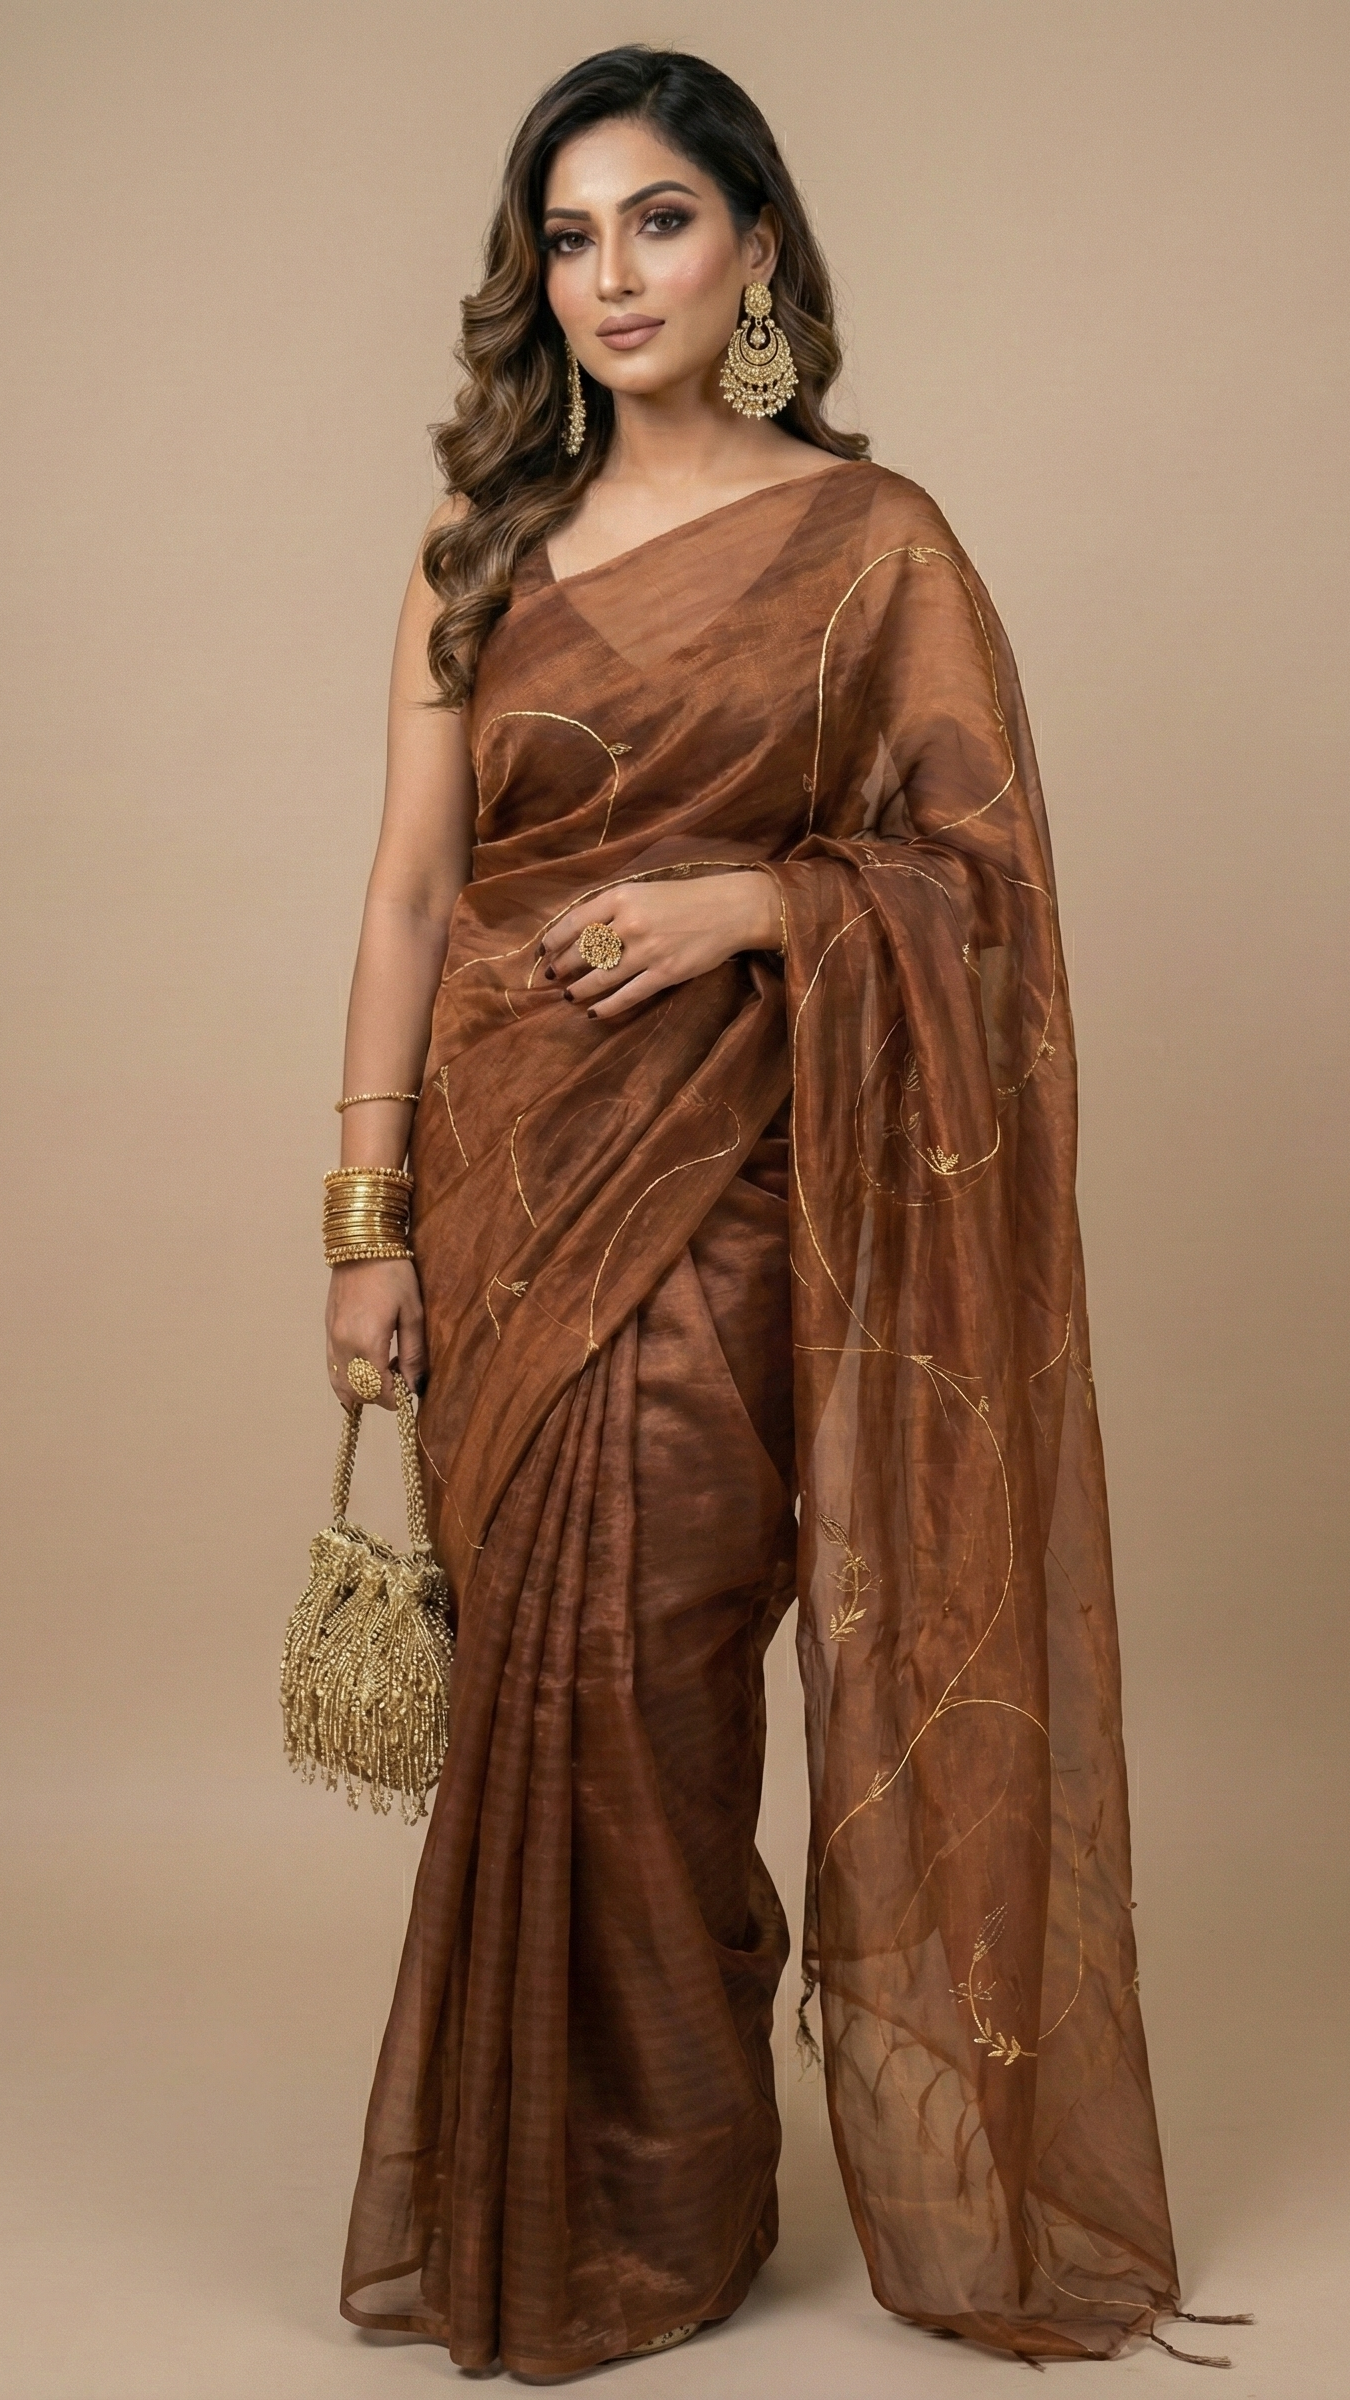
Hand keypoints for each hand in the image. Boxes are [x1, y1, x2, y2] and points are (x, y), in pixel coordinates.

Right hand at [325, 1256, 426, 1407]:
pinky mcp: (328, 1331)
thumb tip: (418, 1387)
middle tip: (401, 1380)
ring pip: (340, 1385)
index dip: (397, 1399)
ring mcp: (331, 1338)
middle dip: (380, 1396)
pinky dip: (348, 1379)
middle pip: (358, 1393)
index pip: (378, 1390)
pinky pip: (332, 1369)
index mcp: (367, 1341)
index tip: (411, 1393)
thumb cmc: (393, 1273)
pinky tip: (367, 1369)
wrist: (362, 1245)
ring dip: (362, 1390)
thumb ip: (414, 1354)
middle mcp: (343, 1344)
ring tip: (384, 1374)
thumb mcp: (413, 1314)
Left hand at [539, 869, 781, 1019]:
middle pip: (582, 952)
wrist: (729, 909)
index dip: (552, 940)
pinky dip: (606, 1007)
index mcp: (621, 897)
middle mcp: (629, 923)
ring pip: (600, 977)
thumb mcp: (643, 891)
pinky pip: (627, 995)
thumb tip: (578, 933)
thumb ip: (612, 907)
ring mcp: (647, 950)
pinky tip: (593, 1013)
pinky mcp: (664, 973)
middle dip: (562, 967)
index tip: (542, 953)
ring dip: (579, 990)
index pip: (573, 922)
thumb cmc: (684, 898)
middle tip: (552, 978)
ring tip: (569, 996)